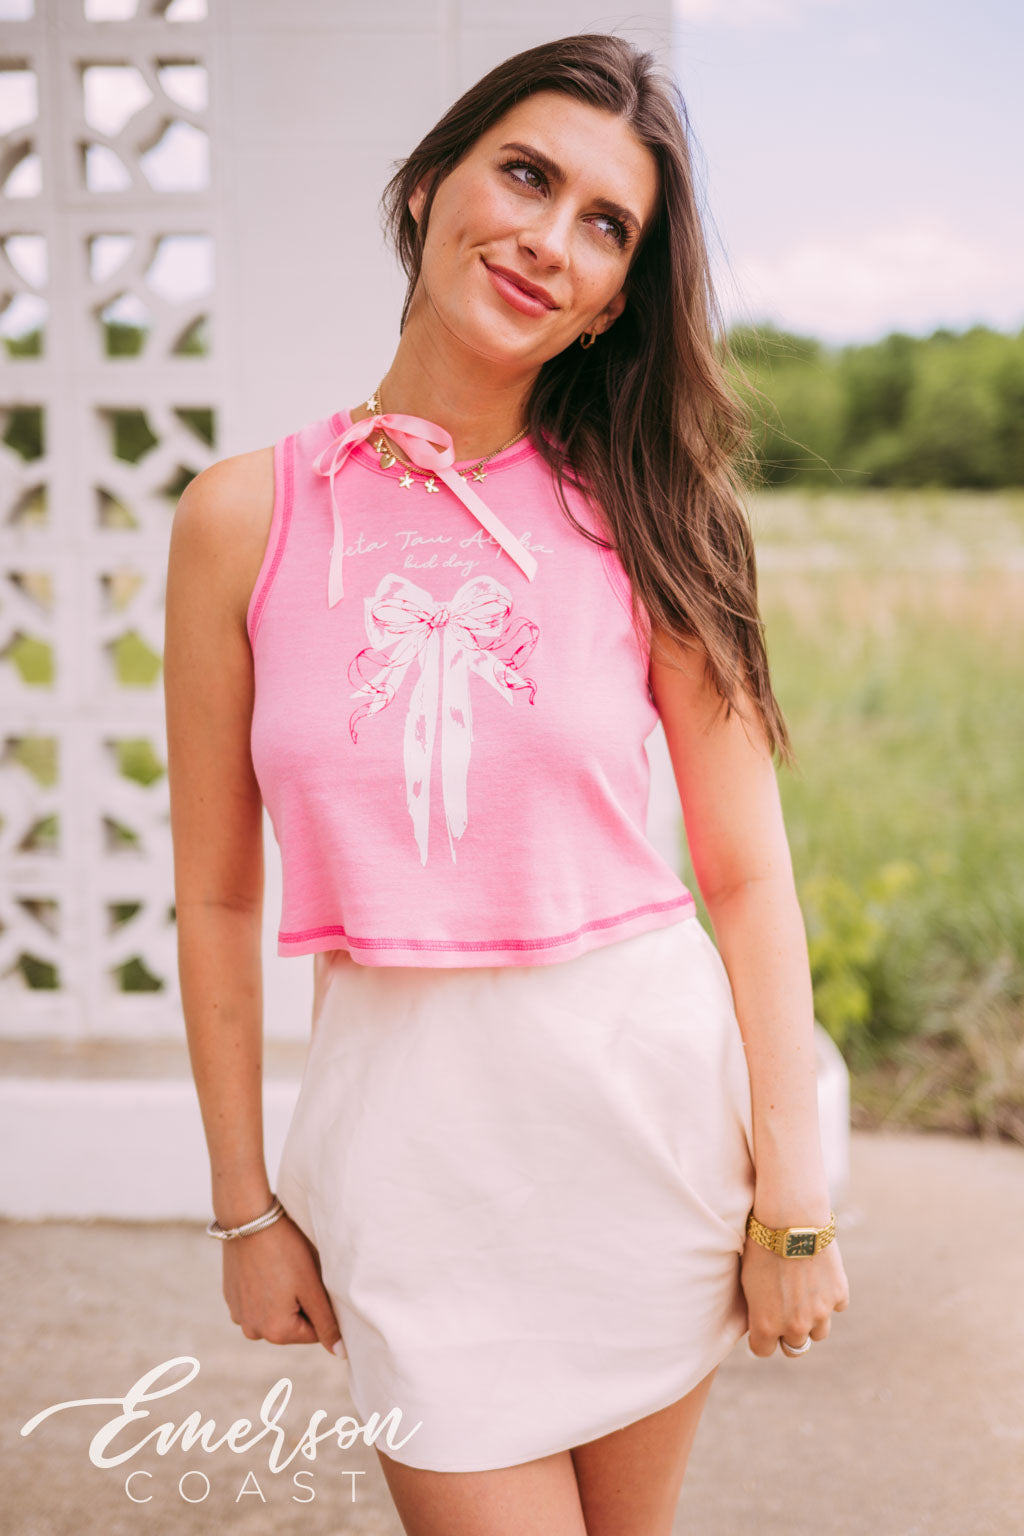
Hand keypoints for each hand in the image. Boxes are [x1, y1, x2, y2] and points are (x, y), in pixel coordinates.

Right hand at [222, 1212, 345, 1358]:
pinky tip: (267, 1267)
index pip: (314, 1333)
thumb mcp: (311, 1286)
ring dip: (283, 1298)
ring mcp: (238, 1315)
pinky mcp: (230, 1298)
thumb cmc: (286, 1251)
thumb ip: (327, 1323)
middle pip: (292, 1325)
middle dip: (301, 1304)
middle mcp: (252, 1331)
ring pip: (274, 1313)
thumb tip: (340, 1353)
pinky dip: (266, 1290)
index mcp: (276, 1332)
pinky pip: (256, 1302)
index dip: (320, 1306)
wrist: (248, 1220)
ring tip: (283, 1269)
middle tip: (299, 1274)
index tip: (315, 1282)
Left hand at [740, 1215, 850, 1357]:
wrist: (790, 1220)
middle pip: (795, 1348)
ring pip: (819, 1333)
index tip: (762, 1326)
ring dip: (813, 1320)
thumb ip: (757, 1309)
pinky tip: (819, 1277)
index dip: (761, 1338)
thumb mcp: (748, 1281)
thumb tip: (759, 1321)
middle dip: (789, 1333)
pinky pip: (836, 1306)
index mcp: (766, 1324)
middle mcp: (794, 1326)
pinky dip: (830, 1297)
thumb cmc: (761, 1246)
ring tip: (804, 1296)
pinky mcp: (838, 1295)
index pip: (763, 1351)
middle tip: (786, 1312)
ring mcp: (820, 1313)